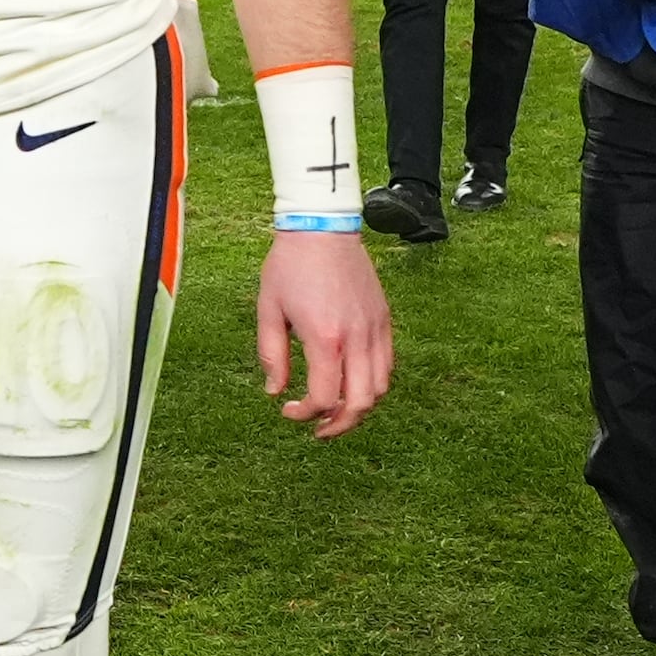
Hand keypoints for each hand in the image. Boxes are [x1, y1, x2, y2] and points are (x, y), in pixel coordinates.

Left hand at [257, 230, 392, 437]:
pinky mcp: (383, 319)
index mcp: (325, 337)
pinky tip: (351, 381)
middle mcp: (356, 337)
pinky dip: (373, 382)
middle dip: (340, 425)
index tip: (289, 412)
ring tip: (336, 408)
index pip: (325, 397)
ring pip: (381, 387)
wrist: (322, 226)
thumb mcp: (269, 310)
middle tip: (319, 428)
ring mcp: (375, 328)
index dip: (306, 415)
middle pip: (362, 403)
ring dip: (359, 406)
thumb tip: (275, 392)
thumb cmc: (290, 265)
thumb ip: (272, 355)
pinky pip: (387, 364)